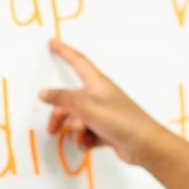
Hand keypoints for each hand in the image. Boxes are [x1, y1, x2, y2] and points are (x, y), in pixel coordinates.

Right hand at [40, 41, 158, 165]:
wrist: (144, 145)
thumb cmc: (121, 121)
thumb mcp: (87, 107)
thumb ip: (62, 99)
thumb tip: (44, 93)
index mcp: (97, 83)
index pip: (78, 61)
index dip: (64, 51)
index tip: (52, 42)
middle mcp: (99, 96)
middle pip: (69, 100)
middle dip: (60, 116)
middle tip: (52, 129)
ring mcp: (102, 114)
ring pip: (76, 119)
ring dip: (75, 131)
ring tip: (84, 137)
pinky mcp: (105, 130)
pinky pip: (85, 133)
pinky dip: (84, 140)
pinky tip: (90, 144)